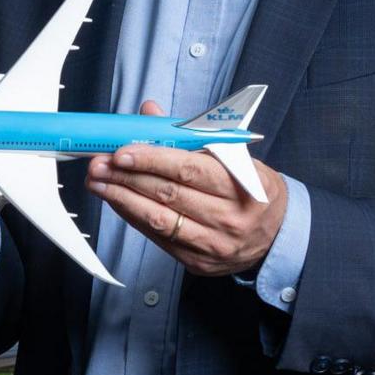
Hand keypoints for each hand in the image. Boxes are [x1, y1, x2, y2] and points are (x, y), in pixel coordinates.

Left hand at [87, 101, 287, 276]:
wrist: (278, 235)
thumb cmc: (252, 190)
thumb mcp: (234, 156)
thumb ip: (189, 135)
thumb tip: (149, 113)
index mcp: (243, 184)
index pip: (189, 169)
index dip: (151, 160)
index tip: (121, 151)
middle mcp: (230, 216)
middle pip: (168, 194)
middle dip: (126, 177)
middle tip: (98, 164)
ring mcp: (214, 243)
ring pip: (158, 219)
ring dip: (121, 198)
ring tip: (97, 182)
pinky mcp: (198, 262)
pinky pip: (158, 238)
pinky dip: (133, 217)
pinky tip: (117, 201)